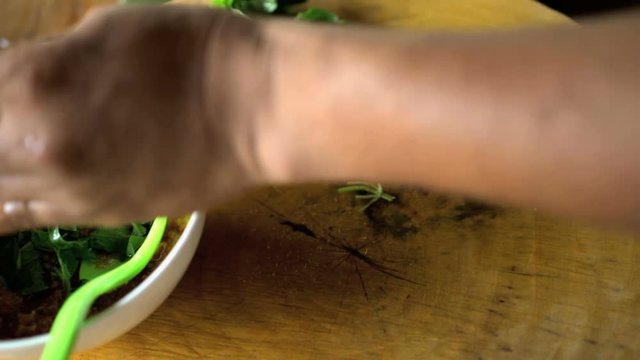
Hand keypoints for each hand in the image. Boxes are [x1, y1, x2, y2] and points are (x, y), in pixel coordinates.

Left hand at [0, 5, 268, 231]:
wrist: (255, 108)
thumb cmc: (189, 51)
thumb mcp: (103, 30)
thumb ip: (43, 61)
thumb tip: (15, 79)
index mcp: (35, 87)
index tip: (4, 79)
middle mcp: (40, 151)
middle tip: (10, 118)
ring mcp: (71, 192)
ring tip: (16, 150)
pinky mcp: (100, 216)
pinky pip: (26, 219)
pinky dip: (10, 199)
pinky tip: (15, 183)